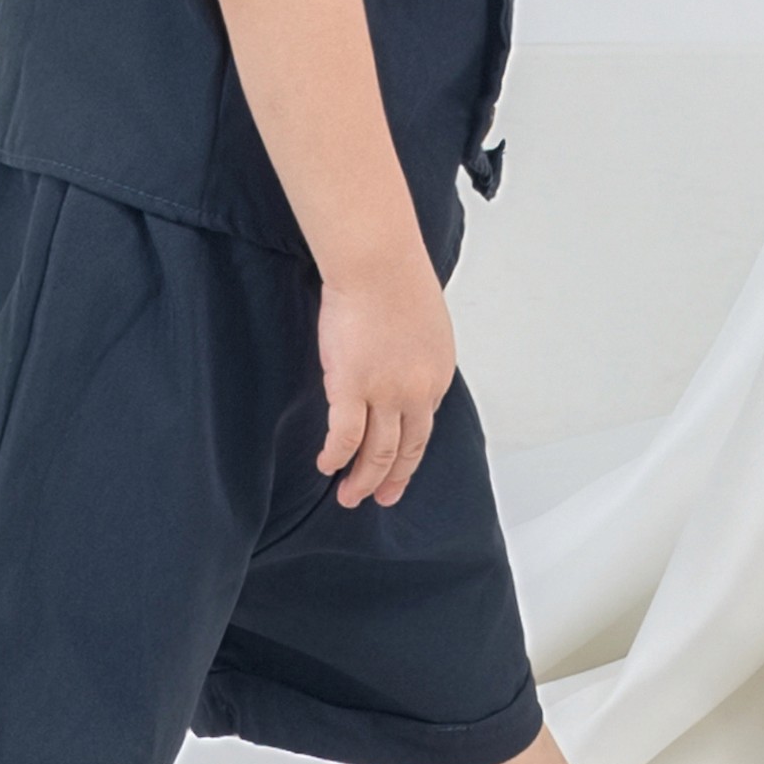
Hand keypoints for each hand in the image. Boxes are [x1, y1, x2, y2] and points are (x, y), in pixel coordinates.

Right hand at [316, 240, 458, 510]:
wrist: (379, 264)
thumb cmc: (398, 281)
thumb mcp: (427, 327)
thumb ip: (418, 357)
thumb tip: (405, 370)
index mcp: (438, 375)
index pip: (425, 426)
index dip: (410, 452)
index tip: (399, 466)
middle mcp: (418, 392)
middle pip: (408, 449)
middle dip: (393, 479)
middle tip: (381, 498)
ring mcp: (386, 393)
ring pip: (378, 452)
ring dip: (363, 480)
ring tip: (349, 497)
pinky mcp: (351, 388)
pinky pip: (344, 437)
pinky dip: (336, 457)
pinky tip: (325, 466)